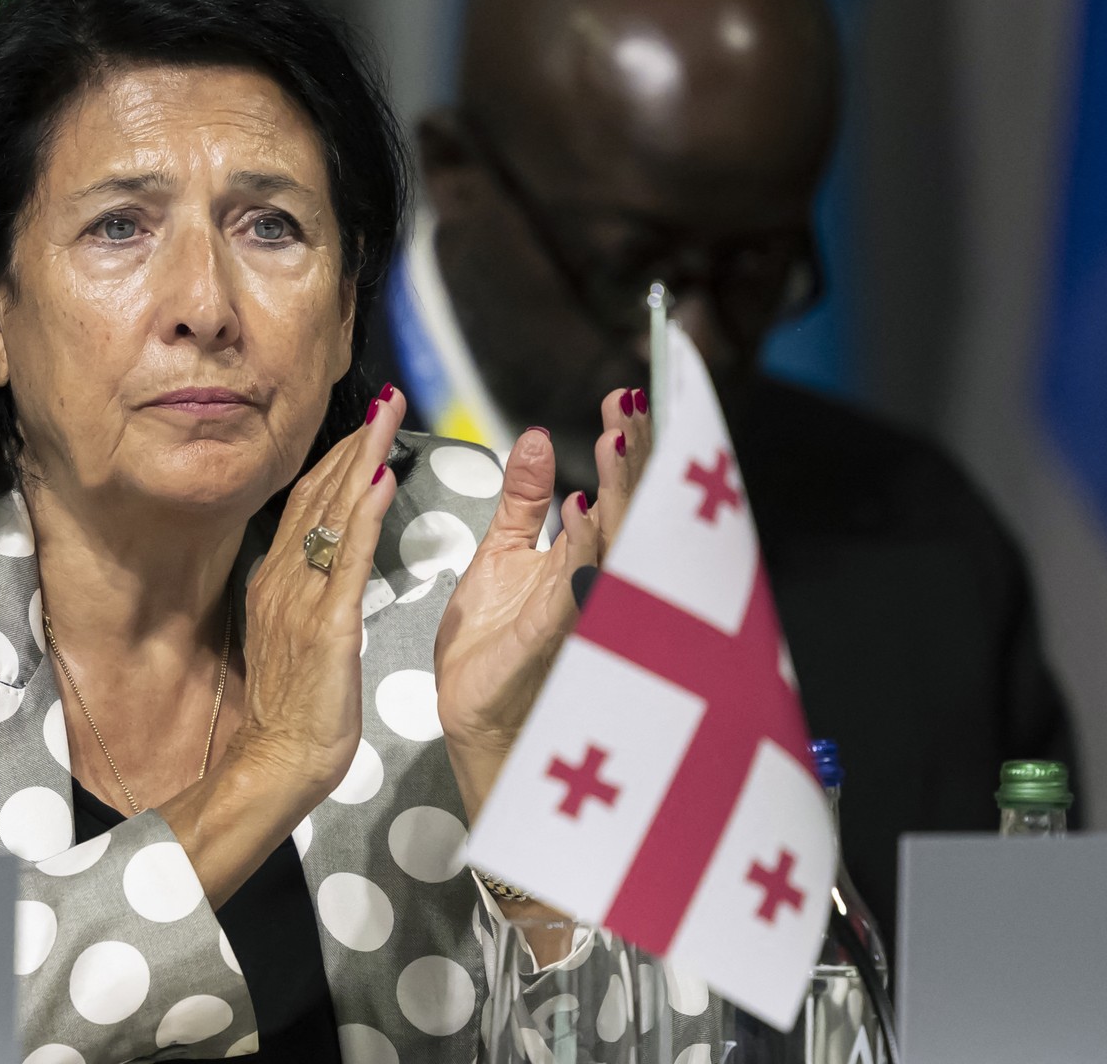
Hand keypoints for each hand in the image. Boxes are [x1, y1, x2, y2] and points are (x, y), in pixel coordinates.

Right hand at [230, 384, 405, 802]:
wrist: (278, 760)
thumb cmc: (295, 708)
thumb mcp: (293, 637)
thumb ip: (302, 592)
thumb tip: (315, 558)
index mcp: (278, 581)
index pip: (308, 503)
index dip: (336, 458)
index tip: (363, 421)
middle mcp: (284, 579)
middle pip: (320, 495)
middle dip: (354, 442)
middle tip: (384, 396)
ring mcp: (302, 600)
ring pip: (334, 515)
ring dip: (362, 460)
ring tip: (386, 415)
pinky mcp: (327, 626)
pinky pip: (348, 560)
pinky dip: (365, 516)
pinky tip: (381, 479)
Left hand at [435, 389, 651, 820]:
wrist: (470, 714)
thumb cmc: (493, 643)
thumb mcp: (503, 553)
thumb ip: (525, 498)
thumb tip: (540, 436)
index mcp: (585, 557)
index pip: (617, 489)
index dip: (627, 442)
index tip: (627, 393)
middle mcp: (598, 582)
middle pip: (630, 509)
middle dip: (637, 454)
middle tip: (636, 402)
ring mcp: (583, 612)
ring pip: (616, 542)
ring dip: (620, 490)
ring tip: (620, 437)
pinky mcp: (554, 640)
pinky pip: (576, 589)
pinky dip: (582, 548)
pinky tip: (582, 511)